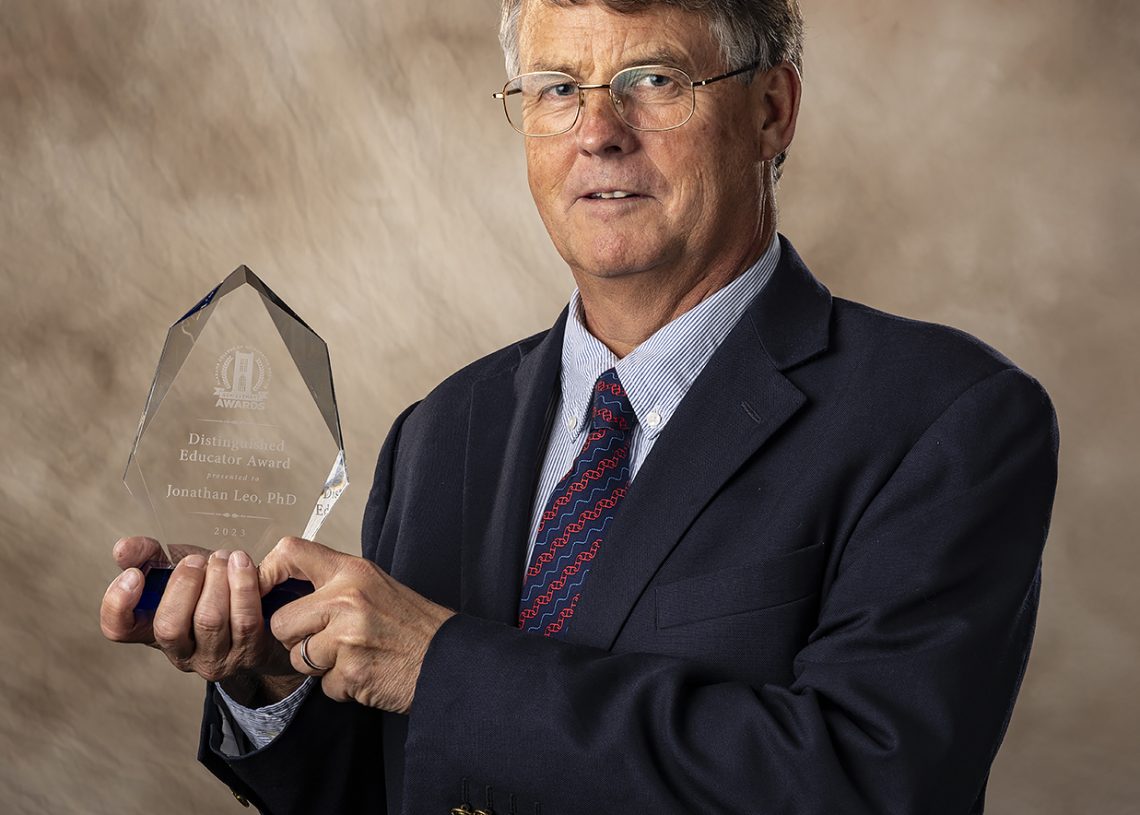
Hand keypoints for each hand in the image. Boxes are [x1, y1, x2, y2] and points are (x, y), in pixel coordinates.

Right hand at [100, 536, 302, 702]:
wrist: (262, 618)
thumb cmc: (210, 591)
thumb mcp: (177, 572)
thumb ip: (147, 556)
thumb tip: (123, 548)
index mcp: (152, 630)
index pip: (118, 629)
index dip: (118, 603)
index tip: (135, 574)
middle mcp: (179, 652)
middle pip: (169, 626)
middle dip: (184, 584)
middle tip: (198, 560)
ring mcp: (214, 658)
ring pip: (209, 621)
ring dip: (217, 580)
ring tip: (224, 557)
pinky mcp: (248, 652)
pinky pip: (245, 619)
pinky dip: (244, 586)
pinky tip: (243, 565)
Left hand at [258, 536, 455, 713]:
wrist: (447, 659)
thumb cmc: (411, 624)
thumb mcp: (374, 585)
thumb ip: (332, 584)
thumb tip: (284, 589)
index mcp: (352, 571)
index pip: (290, 552)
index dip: (267, 573)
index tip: (266, 592)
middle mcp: (346, 598)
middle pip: (281, 621)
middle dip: (296, 639)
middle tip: (328, 640)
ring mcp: (347, 637)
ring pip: (297, 658)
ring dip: (319, 665)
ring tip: (352, 655)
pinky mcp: (350, 672)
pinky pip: (322, 685)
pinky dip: (340, 685)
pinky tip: (365, 672)